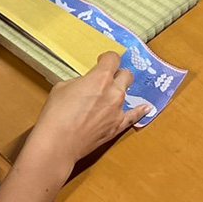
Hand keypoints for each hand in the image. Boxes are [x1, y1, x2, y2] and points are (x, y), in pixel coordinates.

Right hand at [25, 51, 149, 166]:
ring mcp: (118, 110)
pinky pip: (134, 116)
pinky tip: (146, 107)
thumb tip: (87, 85)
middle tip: (107, 79)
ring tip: (112, 94)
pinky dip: (139, 111)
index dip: (107, 58)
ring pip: (127, 93)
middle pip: (126, 75)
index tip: (102, 61)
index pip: (113, 58)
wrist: (58, 143)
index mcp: (101, 78)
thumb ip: (80, 82)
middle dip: (117, 74)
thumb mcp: (63, 87)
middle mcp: (114, 92)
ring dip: (120, 91)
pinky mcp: (118, 126)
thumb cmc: (56, 113)